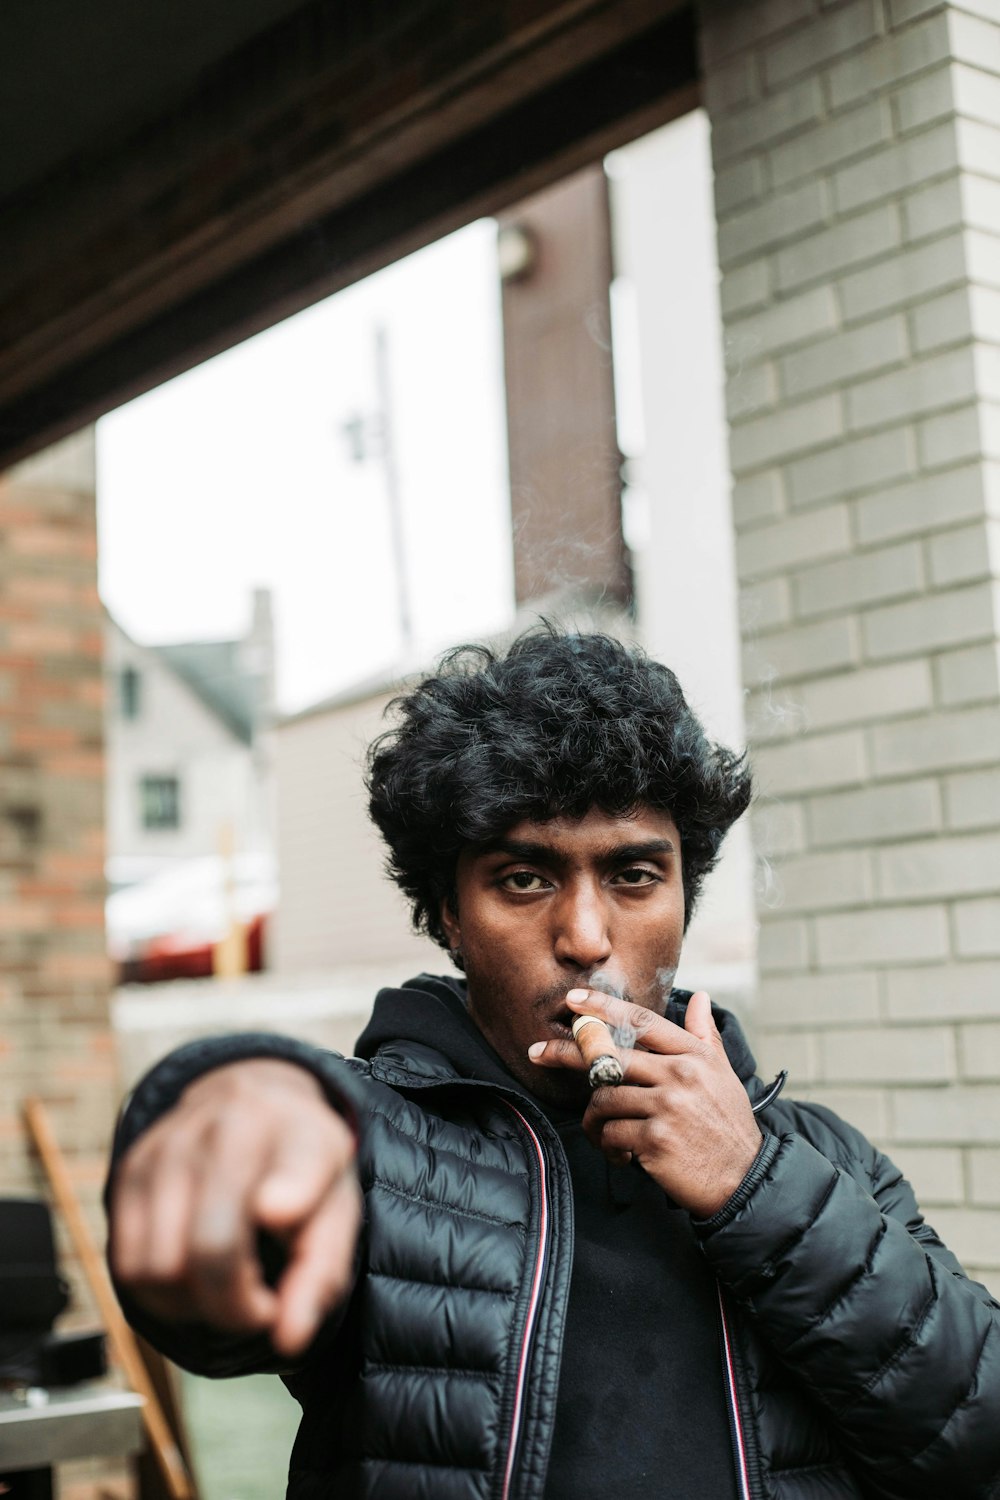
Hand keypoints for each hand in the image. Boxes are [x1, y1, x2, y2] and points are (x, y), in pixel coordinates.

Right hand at [109, 1059, 360, 1357]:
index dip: (289, 1193)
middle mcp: (228, 1129)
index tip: (276, 1211)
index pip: (294, 1167)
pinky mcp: (131, 1169)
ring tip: (225, 1286)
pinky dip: (159, 1290)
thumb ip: (319, 1276)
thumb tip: (288, 1338)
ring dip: (191, 1303)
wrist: (253, 1103)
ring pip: (159, 1267)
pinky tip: (191, 1274)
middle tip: (258, 1307)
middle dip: (233, 1307)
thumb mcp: (336, 1212)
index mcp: (298, 1133)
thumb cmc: (300, 1169)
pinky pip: (129, 1263)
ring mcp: (170, 1147)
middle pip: (211, 1247)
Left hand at [528, 989, 760, 1216]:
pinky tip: (622, 1154)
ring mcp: (667, 1106)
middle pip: (609, 1055)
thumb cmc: (729, 1125)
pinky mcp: (655, 1139)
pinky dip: (608, 1145)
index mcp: (695, 1055)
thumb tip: (701, 997)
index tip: (573, 1002)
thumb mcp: (724, 1074)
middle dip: (567, 1053)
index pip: (642, 1022)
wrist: (745, 1179)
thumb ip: (706, 1035)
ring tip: (606, 1132)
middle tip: (539, 1053)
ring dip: (595, 1118)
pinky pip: (610, 1132)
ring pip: (604, 1098)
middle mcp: (680, 1074)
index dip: (603, 1007)